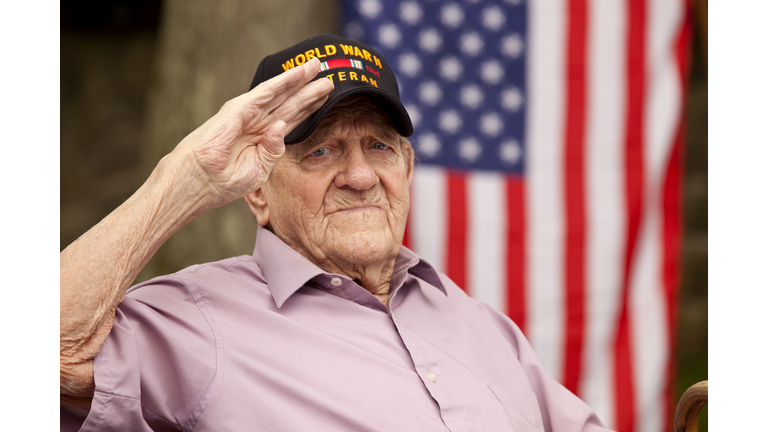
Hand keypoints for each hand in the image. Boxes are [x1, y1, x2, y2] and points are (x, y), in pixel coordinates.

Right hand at [169, 57, 332, 210]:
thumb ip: (274, 150)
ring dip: (299, 79)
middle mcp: (258, 123)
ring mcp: (248, 114)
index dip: (309, 108)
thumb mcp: (258, 170)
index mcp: (263, 139)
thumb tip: (282, 126)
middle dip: (309, 90)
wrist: (198, 182)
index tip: (327, 98)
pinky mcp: (239, 109)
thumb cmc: (223, 181)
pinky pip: (265, 92)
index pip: (291, 119)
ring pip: (280, 93)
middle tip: (330, 79)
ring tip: (317, 66)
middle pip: (290, 103)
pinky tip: (297, 74)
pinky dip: (282, 81)